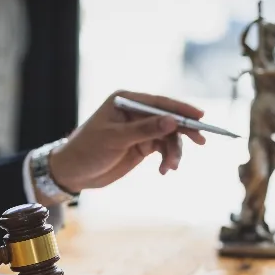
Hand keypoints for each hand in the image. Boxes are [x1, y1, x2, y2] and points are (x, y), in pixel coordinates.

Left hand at [48, 90, 205, 193]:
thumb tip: (173, 121)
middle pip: (168, 118)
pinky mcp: (142, 146)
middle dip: (184, 130)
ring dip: (173, 152)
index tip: (200, 116)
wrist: (74, 172)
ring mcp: (140, 130)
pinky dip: (167, 159)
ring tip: (171, 167)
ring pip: (168, 137)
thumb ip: (145, 129)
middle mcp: (135, 112)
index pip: (159, 102)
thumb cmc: (88, 150)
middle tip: (201, 141)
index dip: (181, 108)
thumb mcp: (116, 139)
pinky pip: (163, 149)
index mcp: (126, 101)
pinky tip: (164, 171)